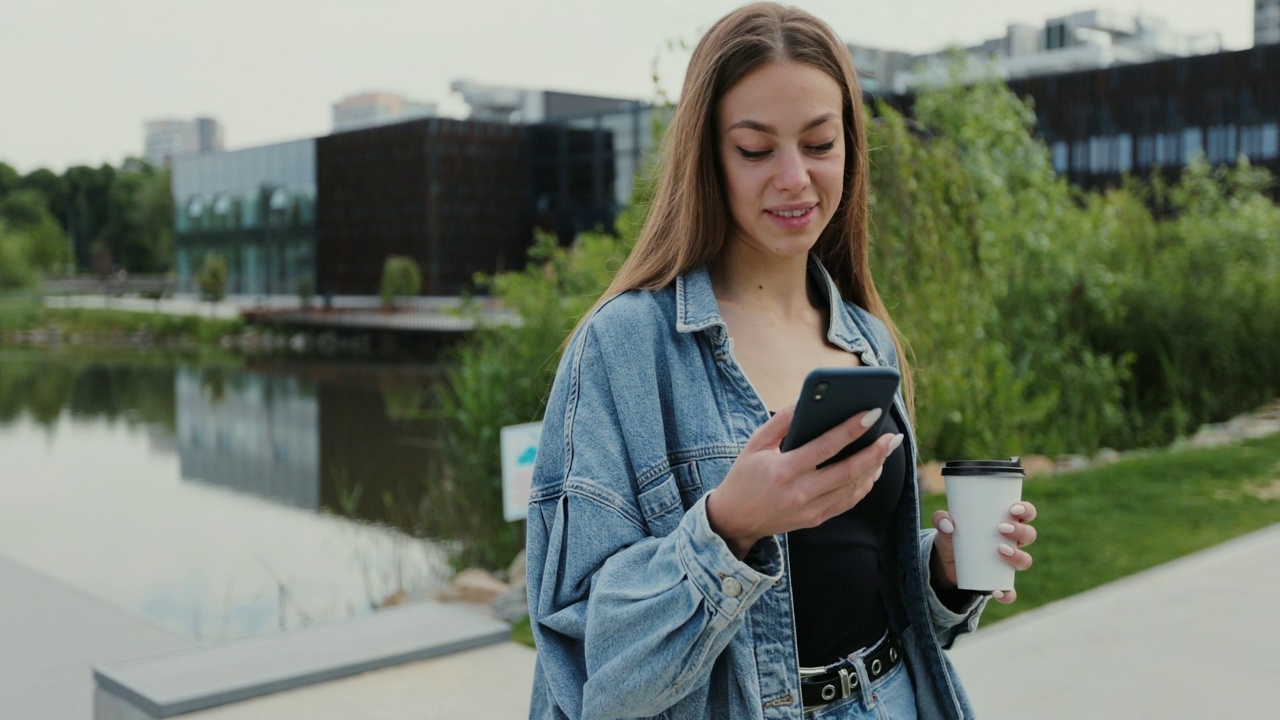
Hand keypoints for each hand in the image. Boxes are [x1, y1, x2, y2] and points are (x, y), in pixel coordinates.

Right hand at [706, 403, 902, 557]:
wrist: (734, 519)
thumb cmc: (744, 475)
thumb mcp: (755, 443)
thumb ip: (781, 421)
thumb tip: (807, 399)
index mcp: (784, 470)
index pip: (825, 447)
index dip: (851, 429)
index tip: (872, 413)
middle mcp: (800, 493)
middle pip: (848, 471)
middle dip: (875, 452)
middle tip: (893, 436)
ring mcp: (810, 510)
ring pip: (853, 489)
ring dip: (874, 468)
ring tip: (886, 449)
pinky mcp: (815, 520)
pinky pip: (847, 502)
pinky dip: (863, 486)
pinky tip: (872, 470)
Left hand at [930, 501, 1037, 603]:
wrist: (945, 564)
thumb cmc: (952, 538)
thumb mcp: (944, 528)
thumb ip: (941, 520)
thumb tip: (947, 524)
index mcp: (1005, 523)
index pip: (1025, 513)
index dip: (1026, 510)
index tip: (1013, 509)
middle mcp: (1012, 542)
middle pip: (1030, 535)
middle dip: (1021, 531)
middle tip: (1001, 528)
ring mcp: (1008, 563)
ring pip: (1025, 560)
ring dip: (1018, 556)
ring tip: (999, 550)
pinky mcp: (1001, 583)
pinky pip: (1010, 592)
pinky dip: (1006, 594)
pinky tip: (996, 591)